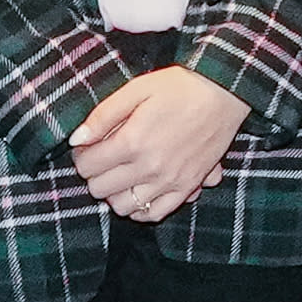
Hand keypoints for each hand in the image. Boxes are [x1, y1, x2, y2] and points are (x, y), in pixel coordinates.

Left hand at [70, 63, 248, 223]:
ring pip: (122, 207)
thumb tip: (76, 140)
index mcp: (132, 141)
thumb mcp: (137, 89)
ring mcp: (169, 181)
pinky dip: (140, 209)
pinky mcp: (187, 186)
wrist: (224, 93)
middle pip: (100, 189)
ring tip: (118, 174)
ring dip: (113, 193)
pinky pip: (154, 213)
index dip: (81, 156)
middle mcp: (149, 167)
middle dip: (94, 174)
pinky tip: (137, 192)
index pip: (87, 166)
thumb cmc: (180, 87)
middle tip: (101, 158)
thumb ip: (103, 115)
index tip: (87, 146)